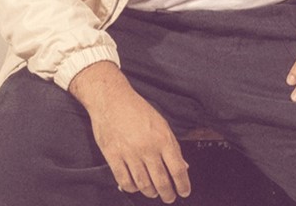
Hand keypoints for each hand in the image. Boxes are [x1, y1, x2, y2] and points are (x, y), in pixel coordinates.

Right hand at [69, 62, 189, 202]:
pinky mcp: (113, 156)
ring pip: (144, 184)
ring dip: (151, 193)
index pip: (177, 169)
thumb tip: (183, 166)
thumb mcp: (161, 123)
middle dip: (168, 194)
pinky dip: (132, 188)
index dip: (183, 185)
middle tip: (169, 197)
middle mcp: (147, 148)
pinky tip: (136, 186)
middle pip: (161, 181)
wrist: (111, 99)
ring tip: (153, 193)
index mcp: (162, 139)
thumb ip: (172, 146)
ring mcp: (129, 153)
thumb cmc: (137, 109)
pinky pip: (125, 181)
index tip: (184, 192)